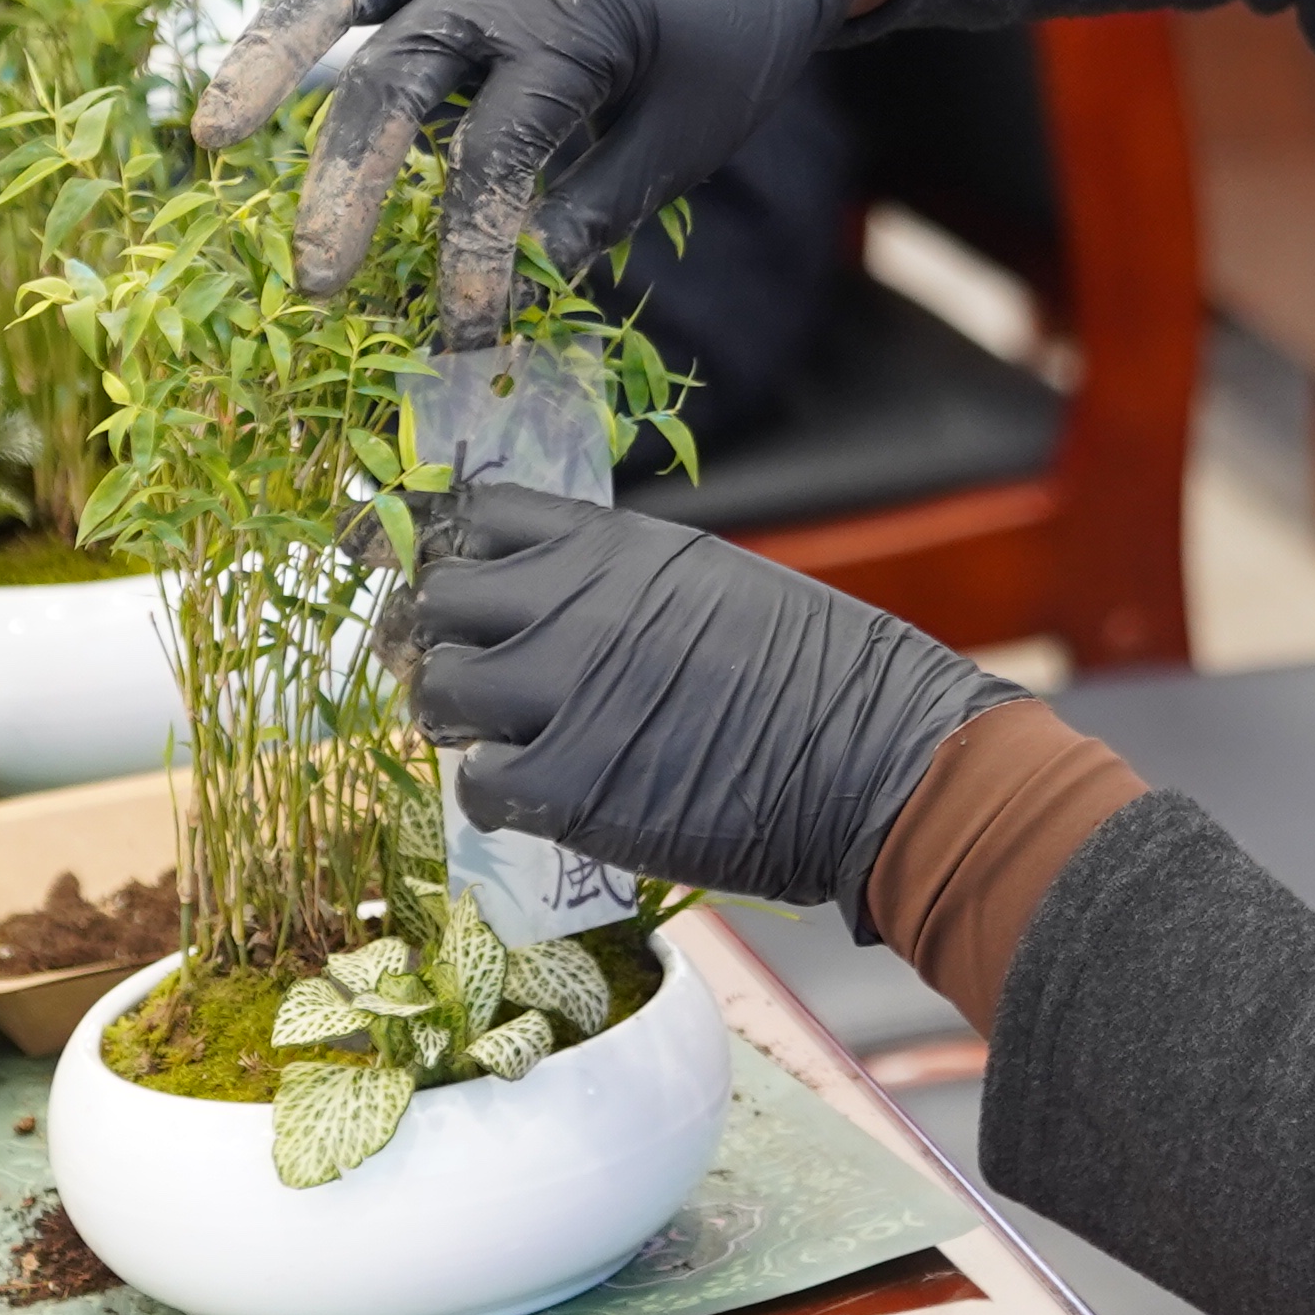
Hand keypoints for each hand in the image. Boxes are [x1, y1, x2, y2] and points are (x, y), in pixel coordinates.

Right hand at [189, 0, 850, 345]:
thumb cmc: (722, 47)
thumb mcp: (686, 137)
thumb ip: (596, 209)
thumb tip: (513, 292)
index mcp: (579, 36)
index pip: (498, 151)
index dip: (471, 246)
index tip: (457, 331)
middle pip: (401, 74)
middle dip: (349, 180)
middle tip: (313, 278)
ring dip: (273, 49)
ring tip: (212, 133)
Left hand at [392, 485, 1023, 929]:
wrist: (874, 754)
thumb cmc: (821, 671)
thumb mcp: (716, 583)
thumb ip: (625, 586)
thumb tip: (561, 608)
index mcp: (616, 546)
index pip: (481, 519)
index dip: (455, 554)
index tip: (455, 584)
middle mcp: (573, 603)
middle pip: (441, 600)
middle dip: (442, 636)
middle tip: (468, 672)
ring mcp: (563, 693)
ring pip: (441, 690)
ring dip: (458, 716)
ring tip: (495, 736)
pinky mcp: (567, 783)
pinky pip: (478, 784)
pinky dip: (491, 794)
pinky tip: (531, 794)